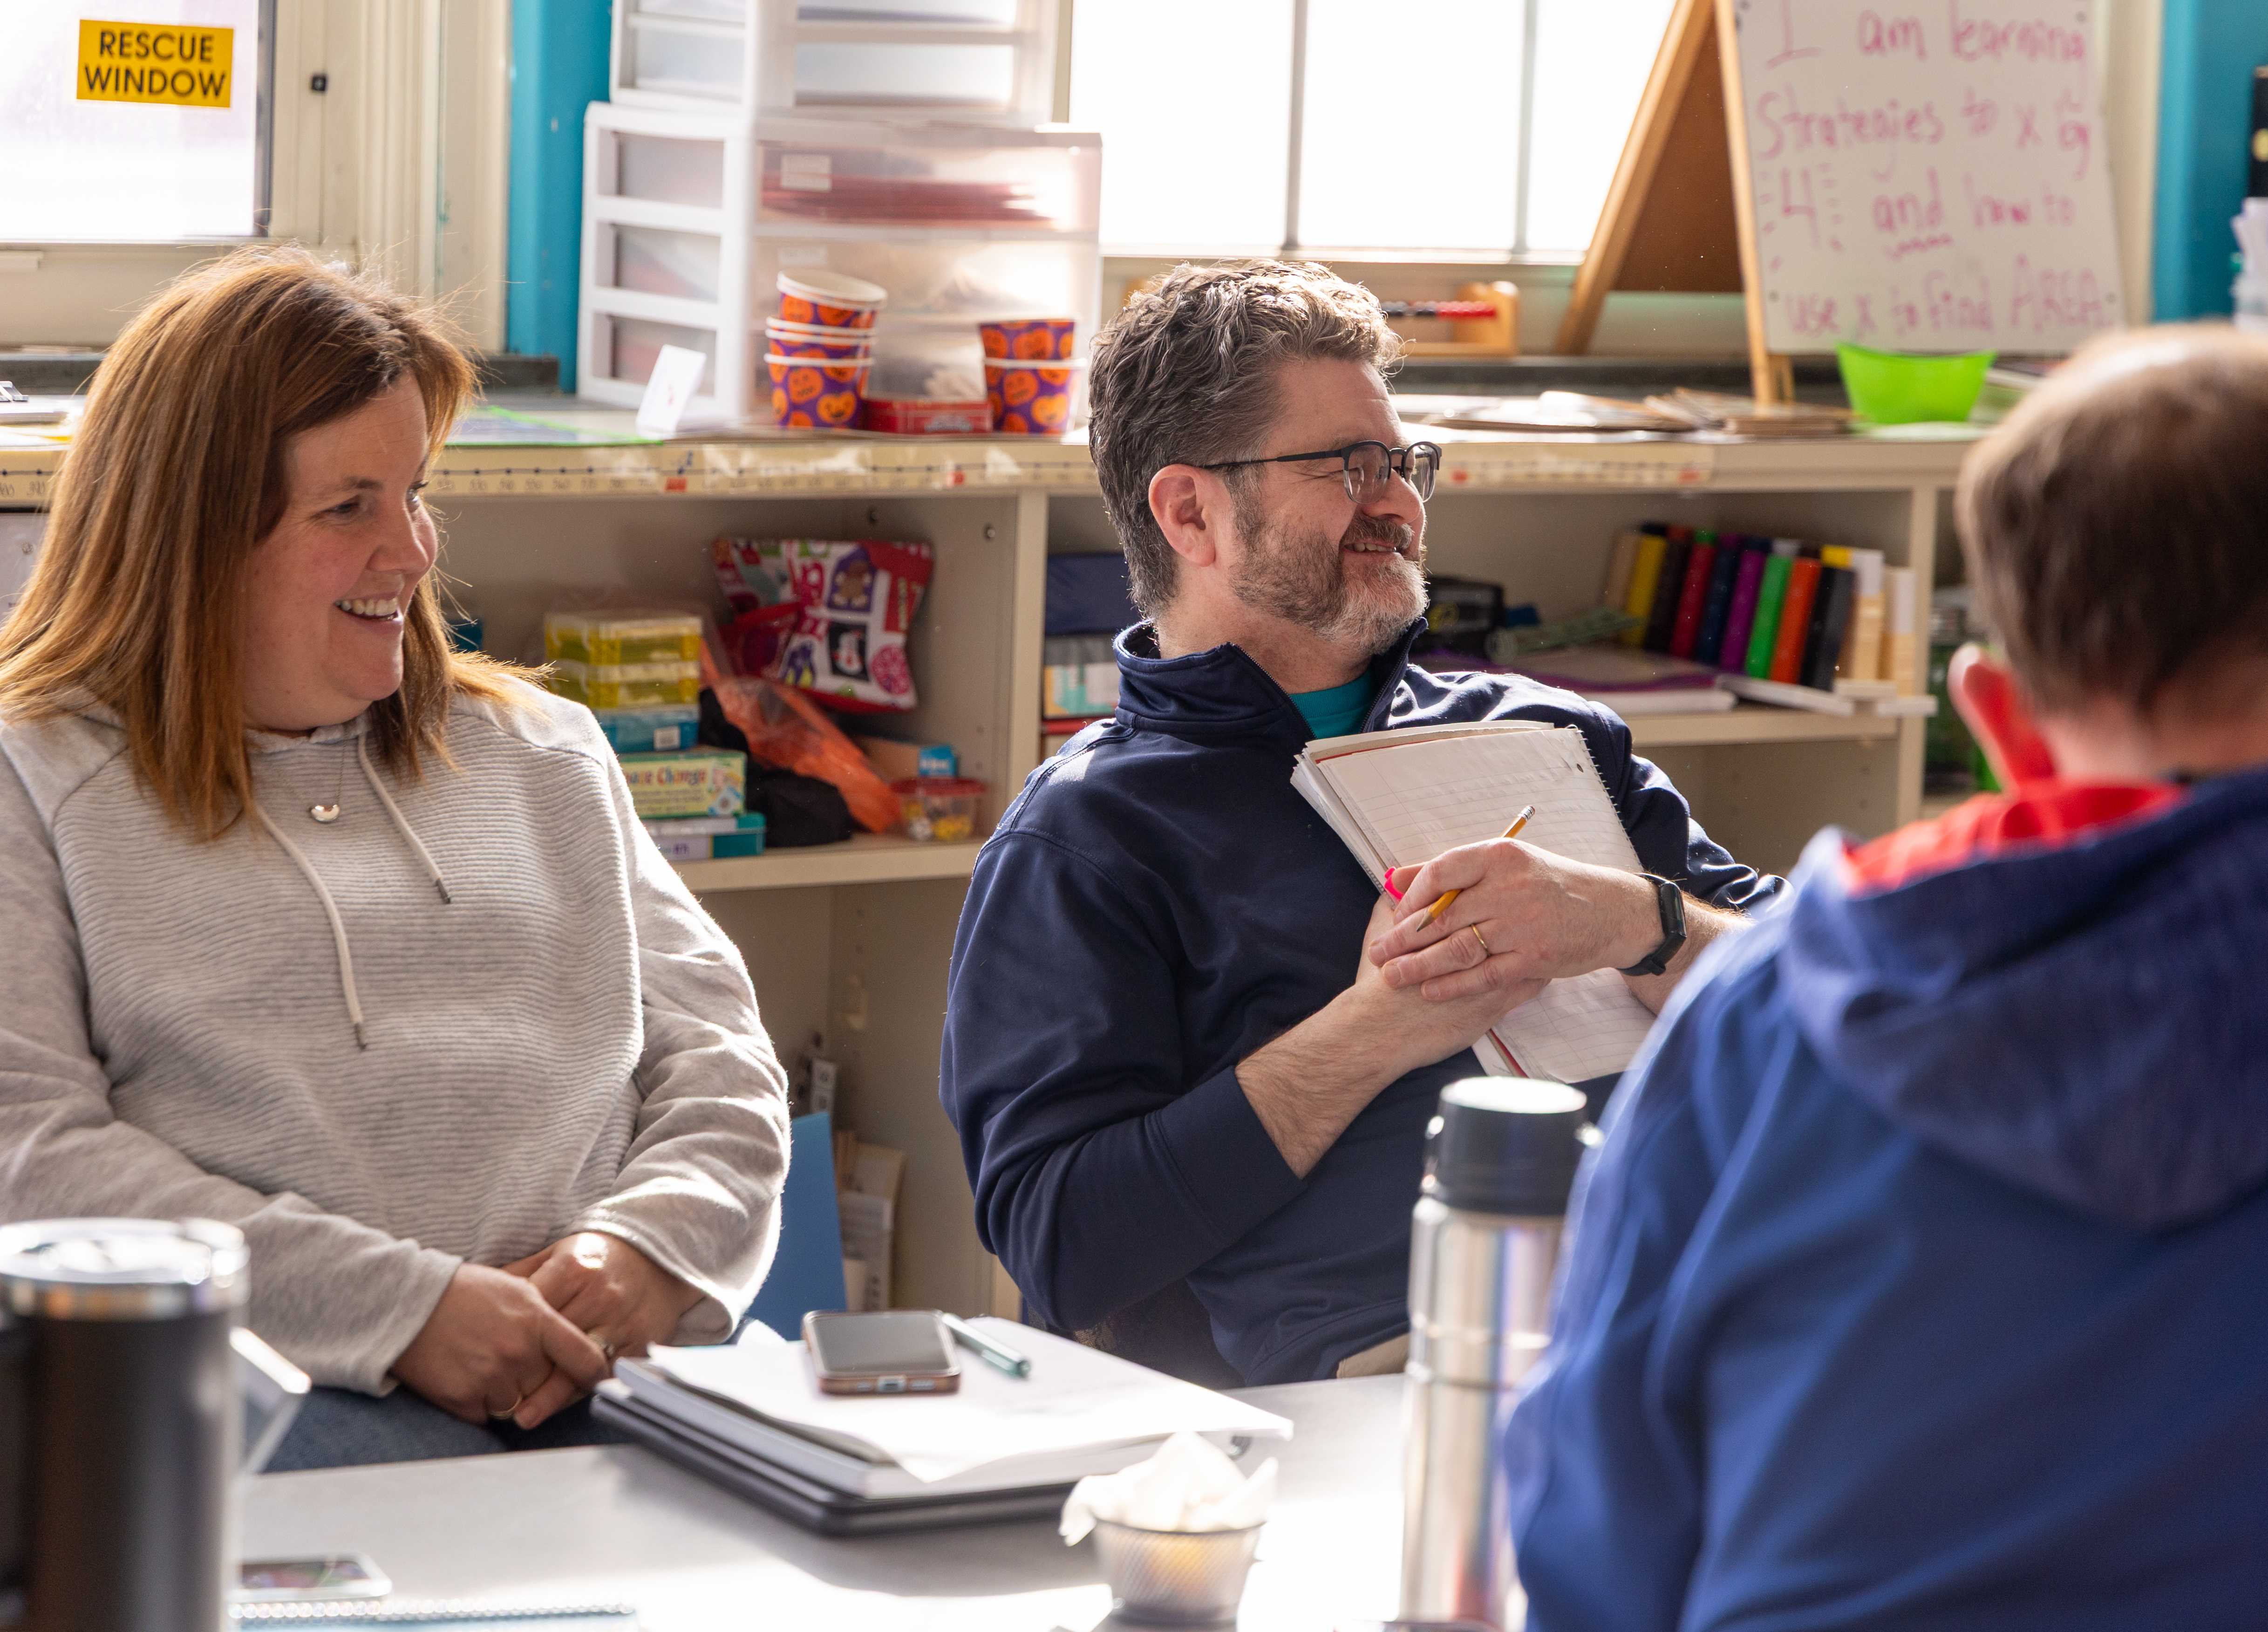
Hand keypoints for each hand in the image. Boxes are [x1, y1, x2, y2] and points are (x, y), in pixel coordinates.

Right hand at [390, 1264, 611, 1429]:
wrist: (406, 1303)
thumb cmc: (463, 1291)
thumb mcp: (516, 1289)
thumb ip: (548, 1316)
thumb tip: (579, 1340)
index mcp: (537, 1321)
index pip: (586, 1358)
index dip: (595, 1373)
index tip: (595, 1379)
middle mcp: (518, 1352)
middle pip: (549, 1385)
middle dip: (537, 1378)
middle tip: (513, 1359)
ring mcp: (490, 1378)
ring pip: (519, 1404)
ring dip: (507, 1392)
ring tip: (484, 1363)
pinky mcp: (463, 1399)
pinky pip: (486, 1415)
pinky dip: (479, 1403)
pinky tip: (464, 1375)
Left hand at [503, 1232, 701, 1425]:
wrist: (657, 1258)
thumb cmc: (596, 1259)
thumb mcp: (558, 1253)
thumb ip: (522, 1272)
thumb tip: (477, 1291)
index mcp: (573, 1269)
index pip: (532, 1309)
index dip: (508, 1334)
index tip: (487, 1357)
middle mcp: (599, 1295)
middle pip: (554, 1343)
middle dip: (525, 1372)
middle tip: (497, 1400)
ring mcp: (622, 1320)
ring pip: (580, 1364)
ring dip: (552, 1394)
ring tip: (524, 1416)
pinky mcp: (640, 1341)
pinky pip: (607, 1372)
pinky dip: (583, 1389)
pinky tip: (561, 1405)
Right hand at [1237, 896, 1543, 1175]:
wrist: (1375, 1033)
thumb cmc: (1373, 986)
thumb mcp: (1376, 935)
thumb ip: (1390, 906)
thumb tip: (1399, 880)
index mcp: (1439, 921)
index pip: (1476, 892)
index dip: (1493, 885)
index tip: (1504, 883)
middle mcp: (1466, 943)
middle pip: (1506, 916)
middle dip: (1523, 907)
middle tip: (1537, 900)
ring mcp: (1483, 975)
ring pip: (1523, 948)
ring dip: (1535, 939)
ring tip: (1545, 931)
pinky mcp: (1491, 1006)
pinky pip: (1527, 984)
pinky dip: (1538, 974)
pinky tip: (1544, 969)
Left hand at [1369, 840, 1662, 1000]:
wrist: (1612, 911)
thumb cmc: (1551, 884)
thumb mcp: (1507, 863)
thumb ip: (1452, 870)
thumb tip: (1395, 878)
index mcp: (1500, 856)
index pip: (1441, 873)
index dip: (1412, 898)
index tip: (1394, 916)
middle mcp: (1510, 887)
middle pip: (1443, 916)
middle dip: (1403, 938)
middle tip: (1377, 954)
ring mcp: (1523, 925)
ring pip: (1457, 948)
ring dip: (1419, 965)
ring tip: (1391, 976)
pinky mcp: (1534, 959)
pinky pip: (1483, 975)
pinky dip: (1452, 985)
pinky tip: (1428, 990)